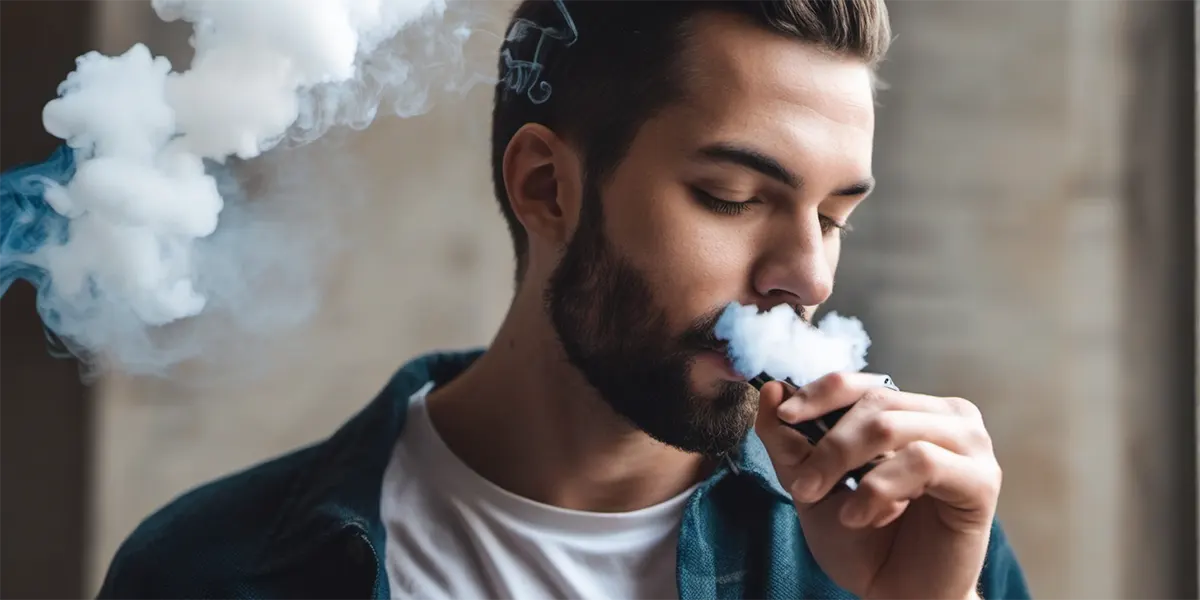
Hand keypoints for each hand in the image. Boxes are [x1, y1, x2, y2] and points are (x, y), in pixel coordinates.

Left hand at [754, 372, 1001, 599]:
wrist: (898, 597)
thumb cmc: (863, 542)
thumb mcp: (810, 488)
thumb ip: (786, 442)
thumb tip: (770, 390)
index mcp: (909, 411)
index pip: (861, 384)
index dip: (819, 393)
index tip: (784, 415)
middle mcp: (946, 417)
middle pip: (874, 403)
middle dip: (828, 446)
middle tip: (803, 488)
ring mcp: (969, 445)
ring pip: (893, 427)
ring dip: (849, 468)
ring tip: (841, 513)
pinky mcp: (981, 479)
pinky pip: (922, 462)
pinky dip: (881, 489)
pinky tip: (866, 517)